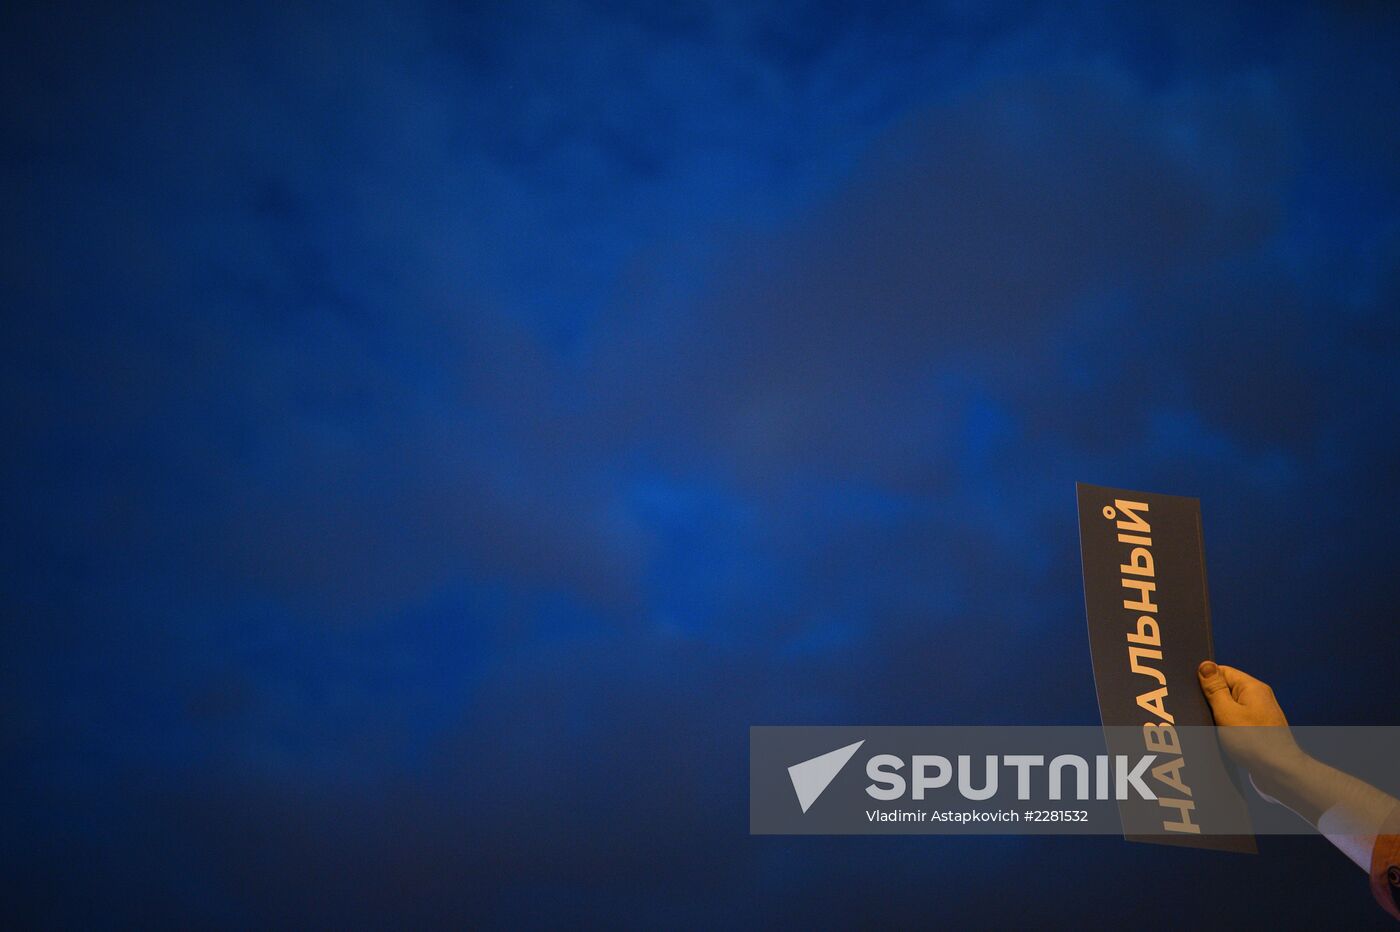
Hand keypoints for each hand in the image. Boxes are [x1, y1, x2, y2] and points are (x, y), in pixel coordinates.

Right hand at [1197, 660, 1308, 794]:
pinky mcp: (1259, 730)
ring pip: (1230, 707)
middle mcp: (1258, 697)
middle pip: (1226, 688)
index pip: (1222, 671)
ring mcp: (1260, 714)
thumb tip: (1205, 664)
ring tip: (1210, 726)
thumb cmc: (1254, 742)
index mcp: (1252, 687)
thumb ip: (1214, 688)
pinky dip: (1227, 727)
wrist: (1279, 772)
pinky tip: (1221, 737)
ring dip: (1218, 715)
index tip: (1192, 692)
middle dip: (1210, 699)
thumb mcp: (1226, 712)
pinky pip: (1237, 720)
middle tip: (1199, 712)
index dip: (1204, 680)